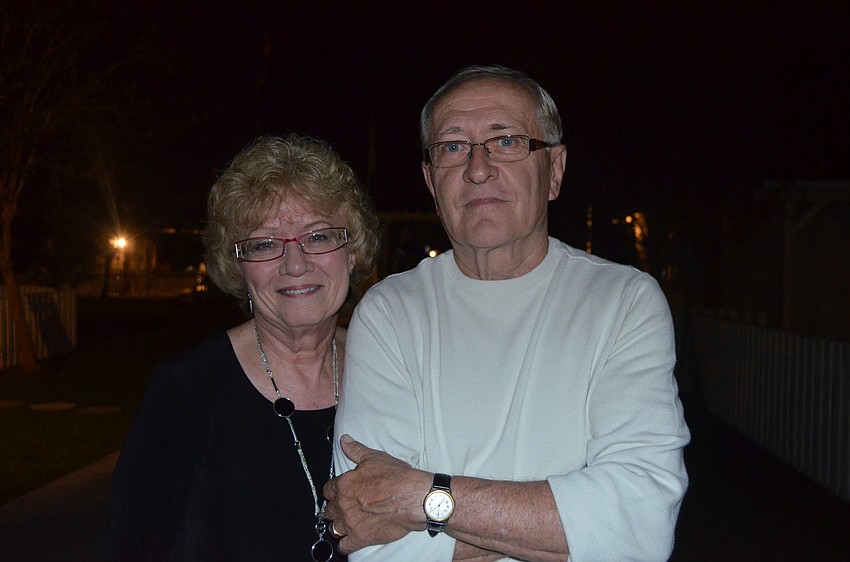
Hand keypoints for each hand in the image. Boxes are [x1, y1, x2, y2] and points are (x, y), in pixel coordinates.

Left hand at [324, 434, 430, 553]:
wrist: (415, 498)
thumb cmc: (398, 478)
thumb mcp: (375, 458)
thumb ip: (356, 450)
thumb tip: (344, 441)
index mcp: (344, 484)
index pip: (328, 490)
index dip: (335, 491)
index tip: (341, 493)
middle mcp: (344, 504)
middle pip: (329, 510)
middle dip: (337, 508)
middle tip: (348, 507)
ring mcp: (351, 523)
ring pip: (334, 527)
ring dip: (340, 525)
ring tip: (350, 522)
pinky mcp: (361, 538)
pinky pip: (344, 546)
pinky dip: (346, 543)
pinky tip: (352, 539)